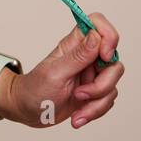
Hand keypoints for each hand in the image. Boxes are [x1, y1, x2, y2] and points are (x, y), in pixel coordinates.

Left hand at [4, 12, 122, 128]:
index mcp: (73, 45)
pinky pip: (108, 100)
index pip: (97, 24)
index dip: (108, 36)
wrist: (27, 112)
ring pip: (113, 84)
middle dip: (102, 84)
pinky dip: (94, 111)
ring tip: (76, 112)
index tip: (104, 56)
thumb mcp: (55, 73)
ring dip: (96, 103)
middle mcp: (85, 57)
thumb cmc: (34, 90)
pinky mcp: (94, 92)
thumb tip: (96, 36)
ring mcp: (91, 75)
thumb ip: (78, 56)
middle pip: (113, 61)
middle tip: (79, 94)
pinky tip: (77, 117)